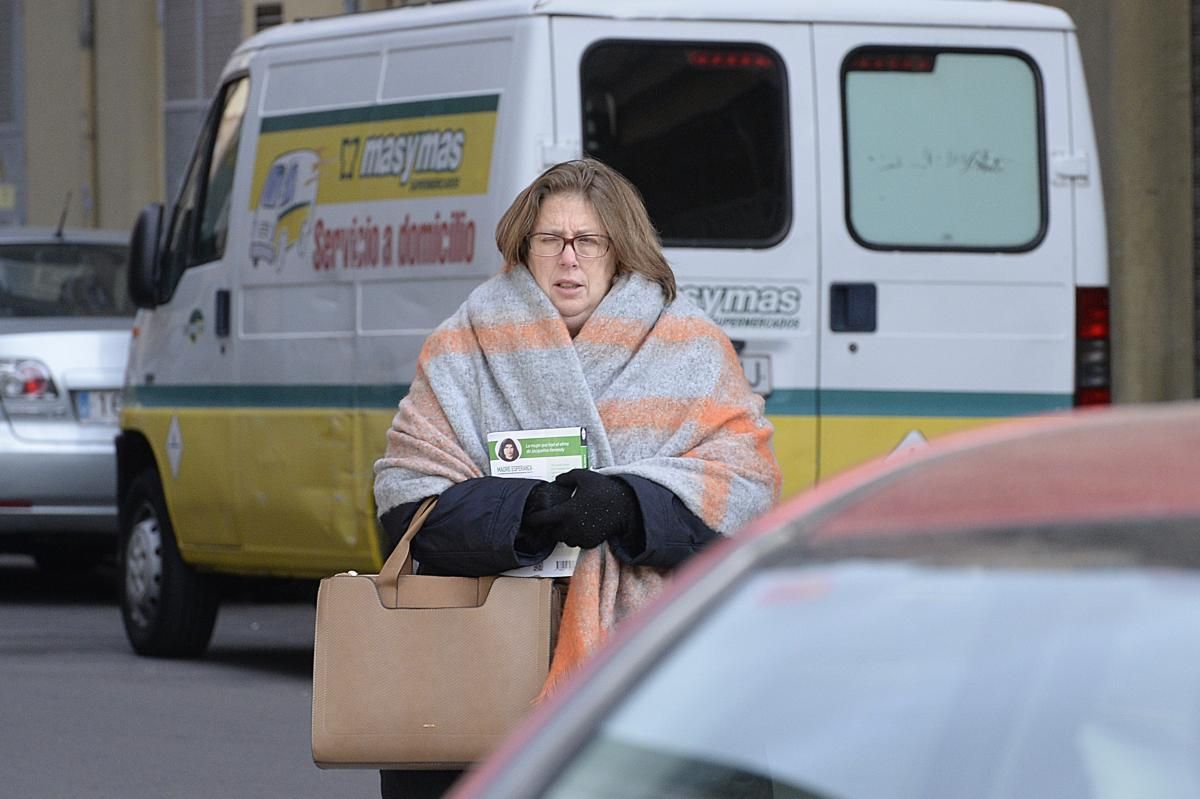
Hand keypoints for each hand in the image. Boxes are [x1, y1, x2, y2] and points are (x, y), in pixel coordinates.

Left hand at [520, 469, 637, 549]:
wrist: (625, 507)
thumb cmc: (604, 490)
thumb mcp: (584, 476)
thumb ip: (567, 477)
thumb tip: (557, 480)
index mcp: (566, 511)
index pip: (542, 520)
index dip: (534, 519)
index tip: (531, 517)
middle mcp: (571, 527)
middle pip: (552, 532)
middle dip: (551, 526)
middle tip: (553, 518)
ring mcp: (581, 536)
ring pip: (564, 539)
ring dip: (563, 532)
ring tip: (567, 522)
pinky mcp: (590, 542)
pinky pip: (576, 543)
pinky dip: (575, 537)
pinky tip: (579, 527)